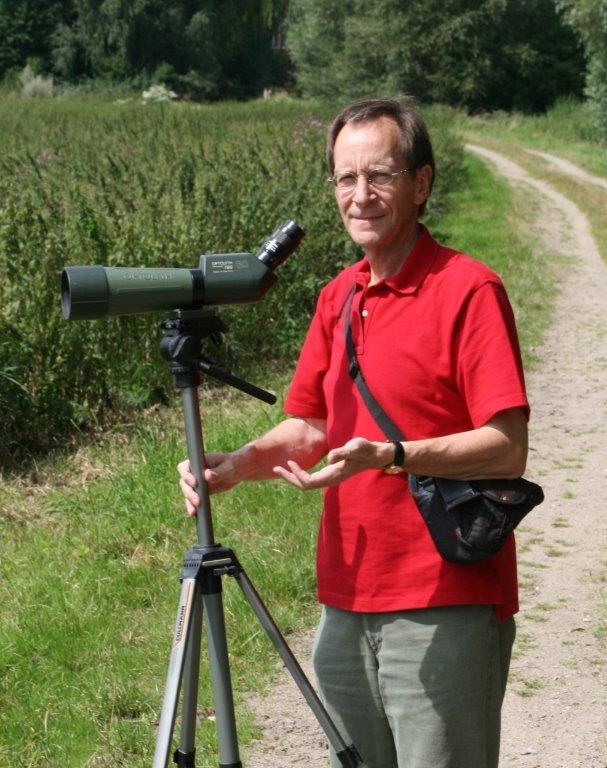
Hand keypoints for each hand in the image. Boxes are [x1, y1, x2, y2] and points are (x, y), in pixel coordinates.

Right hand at [177, 452, 240, 515]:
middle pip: (184, 482)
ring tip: (194, 511)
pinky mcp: (200, 491)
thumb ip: (218, 471)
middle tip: (198, 501)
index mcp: (198, 462)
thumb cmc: (233, 465)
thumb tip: (206, 475)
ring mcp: (196, 482)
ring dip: (189, 501)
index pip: (184, 467)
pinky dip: (192, 506)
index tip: (195, 483)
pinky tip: (194, 514)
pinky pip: (193, 500)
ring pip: (187, 492)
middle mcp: (193, 471)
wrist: (237, 471)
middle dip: (189, 492)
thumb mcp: (229, 467)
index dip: (186, 475)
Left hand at [273, 437, 390, 490]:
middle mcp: (330, 479)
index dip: (297, 475)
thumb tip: (329, 458)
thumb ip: (343, 452)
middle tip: (274, 468)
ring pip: (307, 483)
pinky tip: (294, 466)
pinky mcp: (330, 473)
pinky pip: (311, 478)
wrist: (374, 455)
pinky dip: (300, 474)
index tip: (289, 463)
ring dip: (293, 477)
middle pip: (305, 485)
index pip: (309, 482)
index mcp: (333, 475)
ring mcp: (330, 477)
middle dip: (290, 478)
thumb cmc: (365, 449)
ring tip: (280, 468)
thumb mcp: (355, 447)